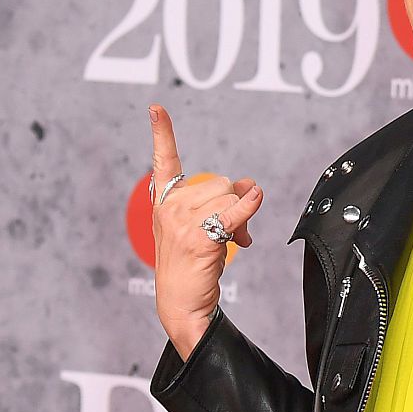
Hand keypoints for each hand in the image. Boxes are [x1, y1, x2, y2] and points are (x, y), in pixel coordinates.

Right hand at [148, 103, 263, 358]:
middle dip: (234, 203)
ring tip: (234, 239)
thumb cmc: (193, 263)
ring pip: (229, 196)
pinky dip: (250, 205)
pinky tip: (256, 200)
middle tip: (231, 229)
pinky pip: (235, 210)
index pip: (163, 161)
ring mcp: (181, 222)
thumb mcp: (202, 225)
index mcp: (164, 201)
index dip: (162, 133)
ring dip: (242, 216)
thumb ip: (220, 200)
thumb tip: (249, 184)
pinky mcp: (199, 237)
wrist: (182, 303)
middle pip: (219, 182)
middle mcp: (168, 208)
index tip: (156, 108)